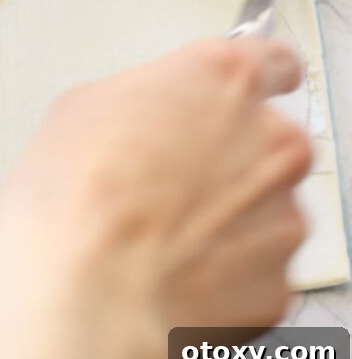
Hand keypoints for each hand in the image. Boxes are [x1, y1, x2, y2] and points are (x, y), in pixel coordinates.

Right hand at [0, 38, 310, 358]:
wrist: (88, 298)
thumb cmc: (77, 201)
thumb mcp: (83, 107)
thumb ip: (143, 95)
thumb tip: (146, 111)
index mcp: (225, 78)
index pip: (274, 60)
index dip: (252, 79)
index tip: (237, 95)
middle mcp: (269, 138)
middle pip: (269, 137)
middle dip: (231, 152)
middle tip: (174, 174)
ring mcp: (281, 212)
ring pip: (264, 203)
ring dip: (229, 211)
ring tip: (163, 229)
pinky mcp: (278, 279)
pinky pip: (257, 263)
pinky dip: (227, 265)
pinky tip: (175, 266)